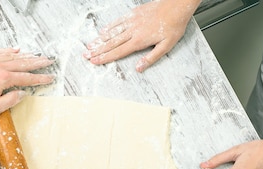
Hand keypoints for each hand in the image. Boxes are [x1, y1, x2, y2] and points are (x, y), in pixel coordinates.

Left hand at [0, 48, 54, 117]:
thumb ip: (10, 101)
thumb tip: (22, 94)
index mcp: (3, 79)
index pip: (26, 79)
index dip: (39, 79)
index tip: (49, 77)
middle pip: (23, 64)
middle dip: (37, 63)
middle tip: (49, 61)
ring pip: (13, 56)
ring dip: (26, 56)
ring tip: (37, 56)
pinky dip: (9, 51)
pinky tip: (16, 50)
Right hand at [83, 0, 199, 71]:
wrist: (176, 6)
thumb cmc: (173, 26)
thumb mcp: (166, 46)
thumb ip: (151, 58)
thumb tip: (138, 68)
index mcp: (140, 41)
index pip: (118, 52)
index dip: (105, 58)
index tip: (95, 62)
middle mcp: (133, 31)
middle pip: (111, 43)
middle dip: (97, 50)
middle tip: (86, 56)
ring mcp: (132, 21)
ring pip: (112, 32)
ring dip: (99, 40)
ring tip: (89, 46)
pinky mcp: (133, 14)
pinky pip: (117, 21)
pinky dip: (108, 27)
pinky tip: (102, 32)